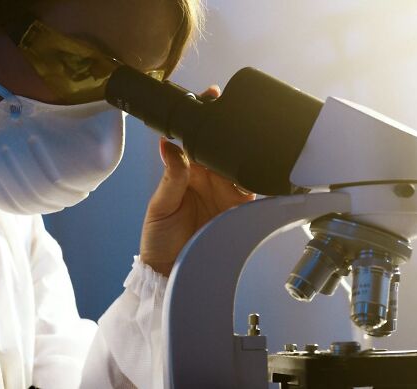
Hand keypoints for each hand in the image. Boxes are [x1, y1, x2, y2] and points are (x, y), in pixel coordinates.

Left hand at [138, 86, 255, 276]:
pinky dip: (258, 177)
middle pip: (222, 146)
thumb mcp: (160, 207)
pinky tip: (258, 166)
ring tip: (247, 136)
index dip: (205, 119)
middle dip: (230, 128)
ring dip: (243, 150)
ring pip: (240, 163)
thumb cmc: (158, 240)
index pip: (196, 138)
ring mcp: (226, 191)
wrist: (170, 272)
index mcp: (186, 171)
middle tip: (235, 110)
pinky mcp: (240, 208)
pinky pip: (253, 188)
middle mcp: (208, 178)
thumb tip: (168, 144)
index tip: (211, 98)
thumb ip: (170, 177)